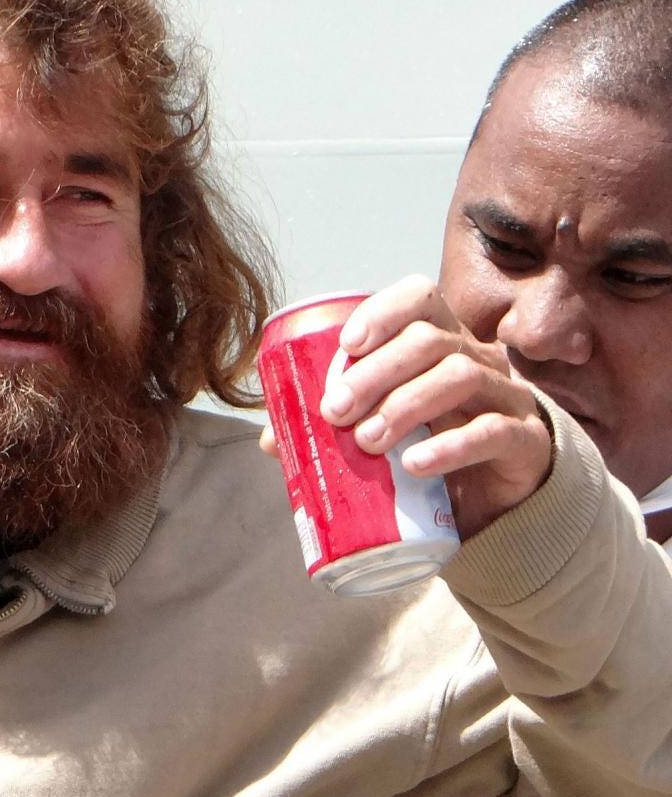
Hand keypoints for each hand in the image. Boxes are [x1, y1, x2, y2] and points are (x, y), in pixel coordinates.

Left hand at [311, 275, 551, 538]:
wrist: (495, 499)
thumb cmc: (428, 446)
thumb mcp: (381, 427)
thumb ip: (332, 426)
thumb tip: (270, 440)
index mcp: (442, 340)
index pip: (421, 297)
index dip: (384, 312)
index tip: (347, 345)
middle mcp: (478, 357)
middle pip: (431, 340)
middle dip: (376, 372)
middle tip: (335, 411)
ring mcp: (508, 395)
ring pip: (461, 376)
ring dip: (406, 405)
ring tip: (368, 441)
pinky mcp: (526, 440)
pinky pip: (494, 432)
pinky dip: (450, 446)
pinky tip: (415, 464)